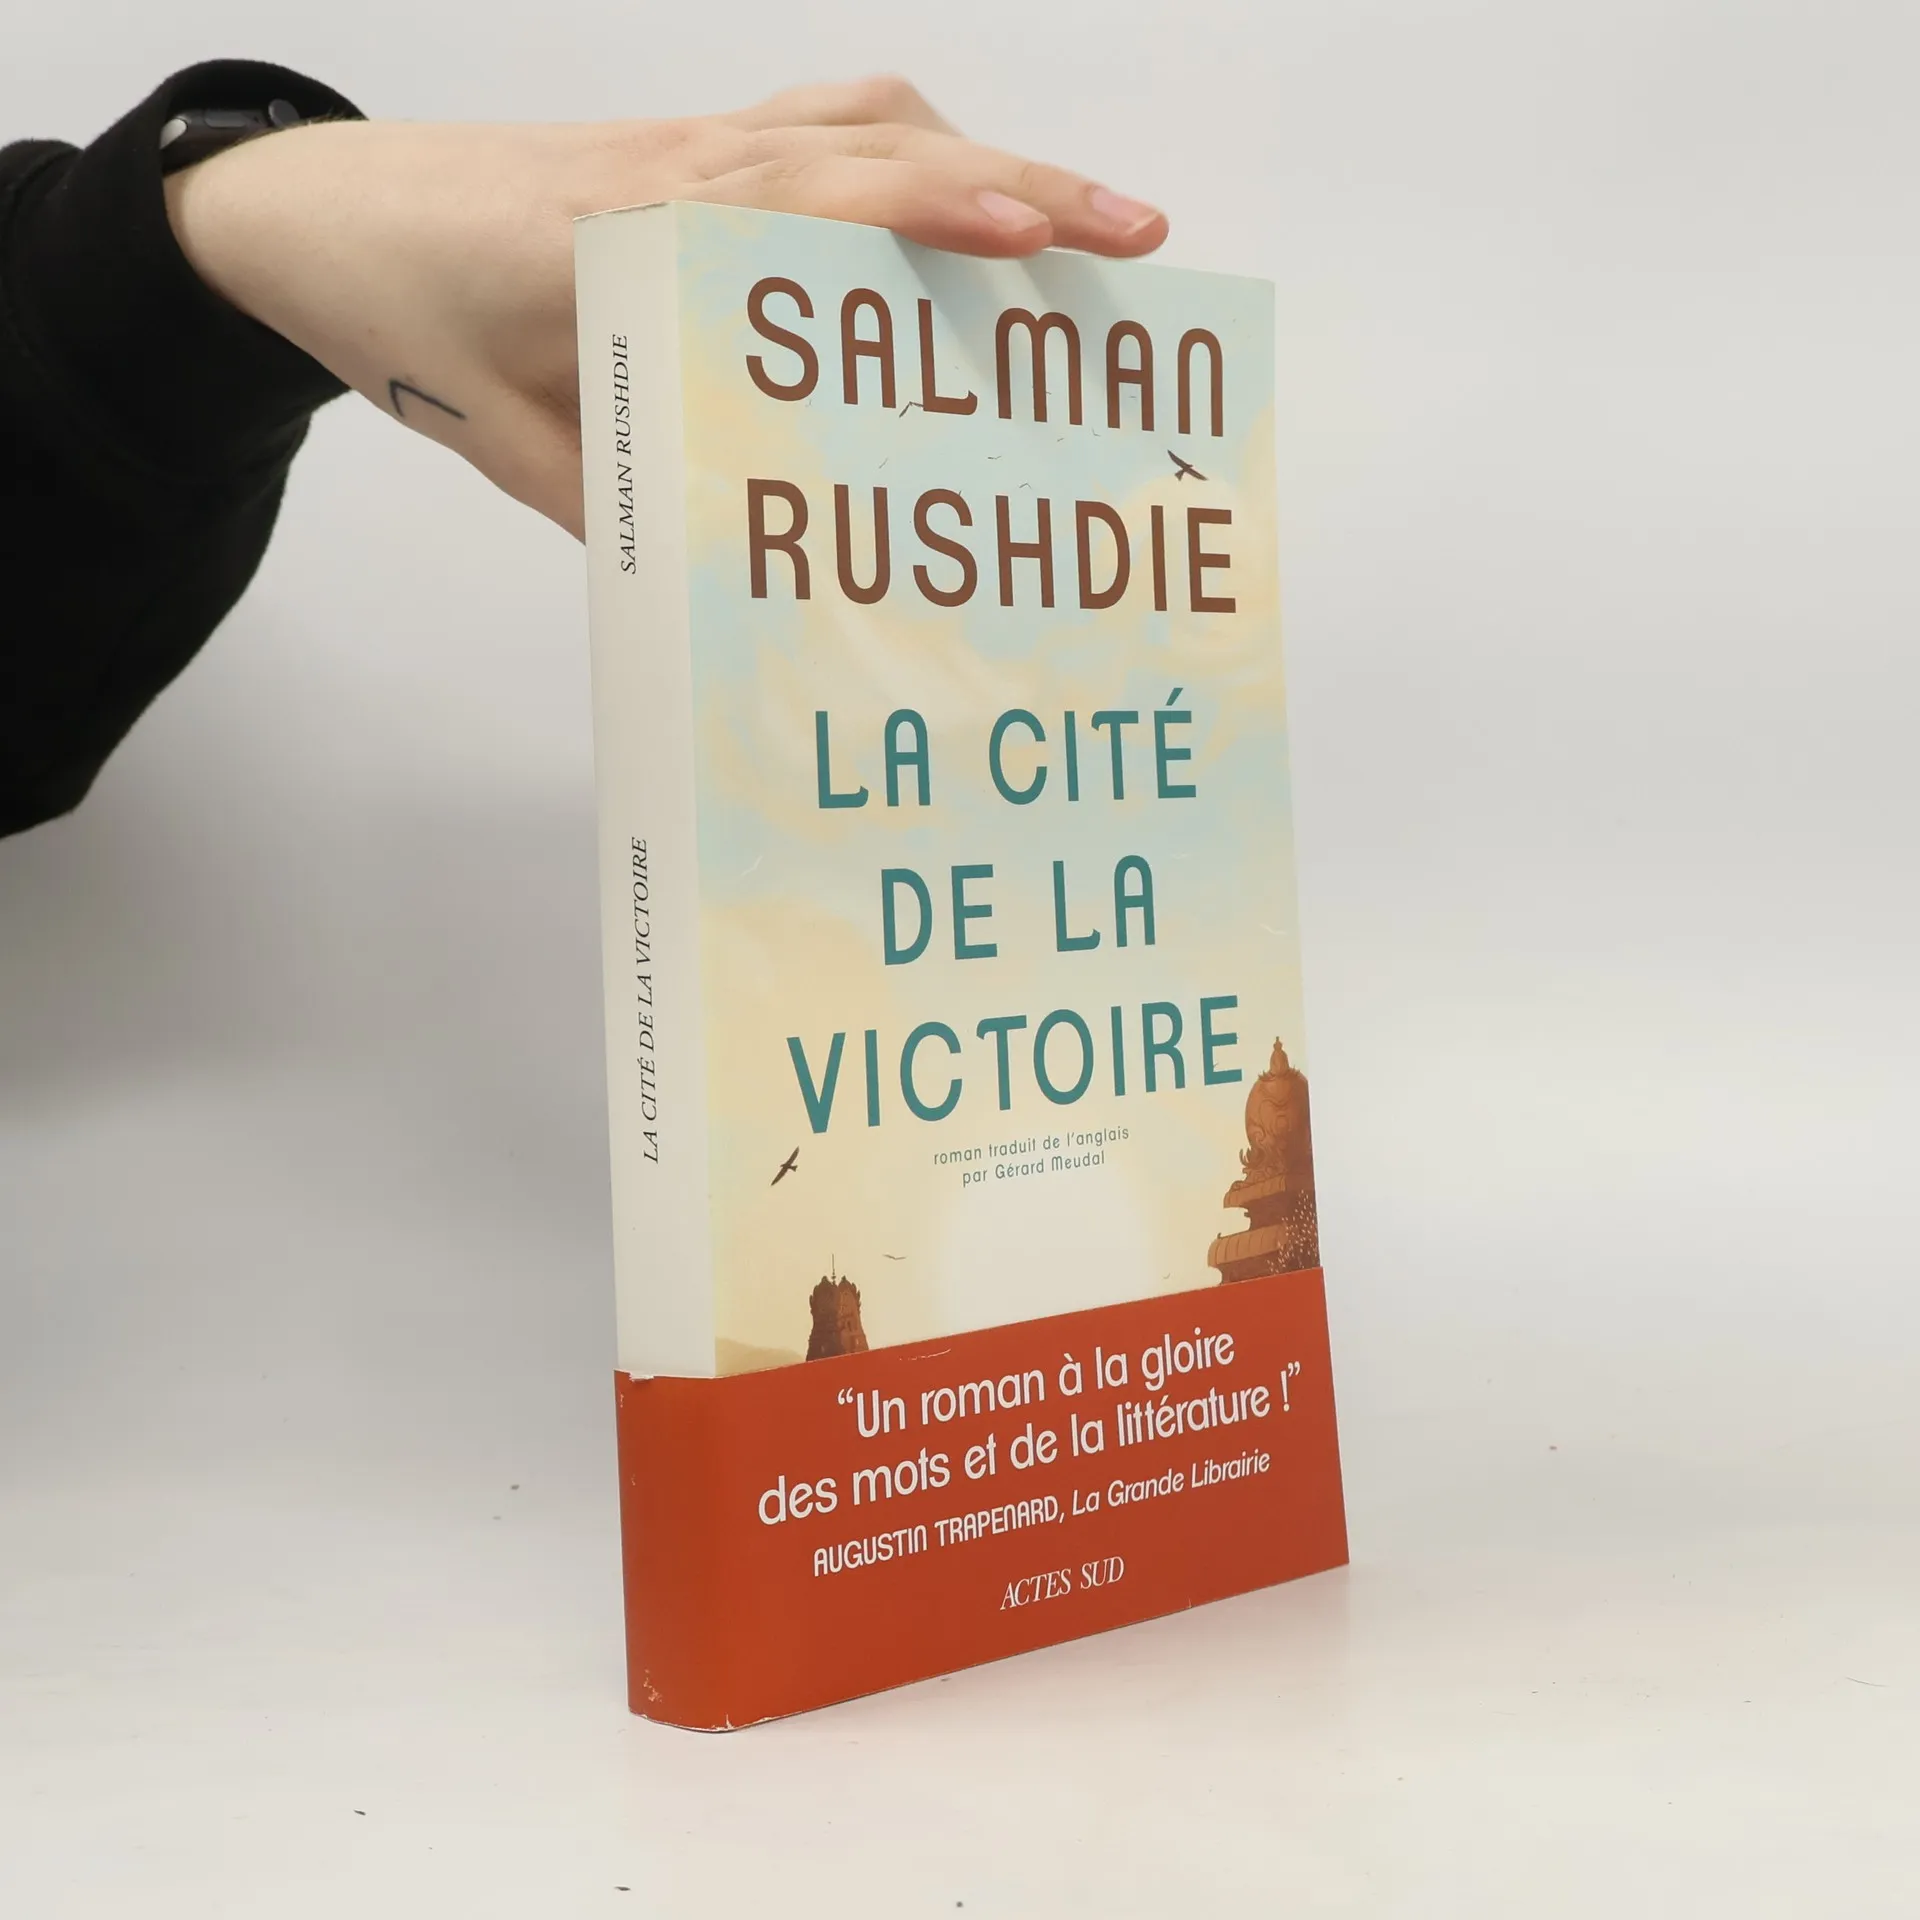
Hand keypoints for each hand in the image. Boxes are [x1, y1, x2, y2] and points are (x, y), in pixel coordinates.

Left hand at [162, 77, 1168, 538]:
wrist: (310, 215)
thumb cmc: (405, 320)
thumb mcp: (520, 448)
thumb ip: (634, 511)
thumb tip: (753, 584)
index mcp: (645, 235)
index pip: (818, 203)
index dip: (932, 217)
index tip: (1032, 246)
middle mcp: (689, 169)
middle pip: (884, 146)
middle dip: (1024, 188)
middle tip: (1138, 240)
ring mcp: (694, 143)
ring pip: (869, 119)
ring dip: (984, 157)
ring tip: (1079, 226)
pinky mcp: (689, 150)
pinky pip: (823, 120)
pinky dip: (910, 146)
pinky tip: (950, 195)